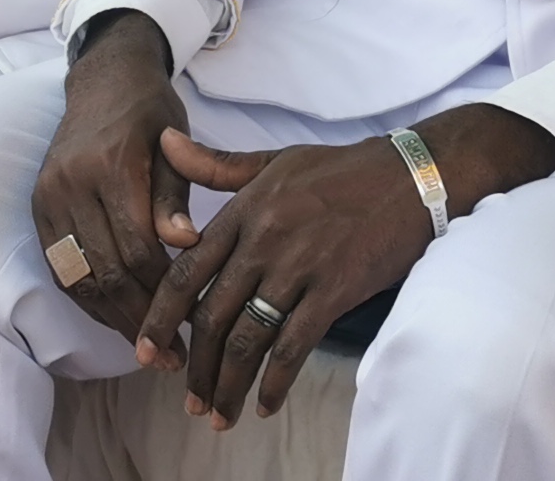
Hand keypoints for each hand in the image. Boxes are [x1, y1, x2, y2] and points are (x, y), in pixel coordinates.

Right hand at [29, 11, 191, 341]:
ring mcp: (49, 197)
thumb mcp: (175, 143)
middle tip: (173, 355)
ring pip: (78, 277)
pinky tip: (116, 319)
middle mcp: (71, 184)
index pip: (137, 247)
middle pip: (105, 270)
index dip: (165, 290)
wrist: (102, 82)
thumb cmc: (150, 114)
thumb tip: (185, 244)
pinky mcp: (38, 208)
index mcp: (110, 166)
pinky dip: (89, 300)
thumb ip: (175, 195)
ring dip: (113, 319)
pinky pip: (62, 269)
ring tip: (148, 350)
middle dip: (141, 318)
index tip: (193, 321)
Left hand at [137, 103, 554, 426]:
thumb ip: (216, 166)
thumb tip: (163, 142)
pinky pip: (295, 346)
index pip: (185, 272)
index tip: (145, 352)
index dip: (160, 317)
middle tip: (188, 399)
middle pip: (212, 316)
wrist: (410, 177)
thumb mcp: (273, 161)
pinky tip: (266, 404)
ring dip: (229, 383)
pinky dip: (276, 381)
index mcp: (244, 211)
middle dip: (196, 365)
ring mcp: (299, 267)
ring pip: (249, 338)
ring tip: (220, 413)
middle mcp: (263, 241)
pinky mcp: (335, 289)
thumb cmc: (340, 170)